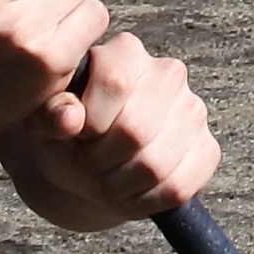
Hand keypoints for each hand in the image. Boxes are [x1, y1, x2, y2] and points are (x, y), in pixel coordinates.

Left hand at [6, 28, 220, 234]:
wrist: (93, 169)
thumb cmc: (69, 137)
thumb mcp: (46, 124)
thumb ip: (49, 115)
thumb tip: (69, 117)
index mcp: (126, 53)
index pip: (115, 81)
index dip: (89, 122)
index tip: (77, 134)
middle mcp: (169, 73)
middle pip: (135, 129)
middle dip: (102, 159)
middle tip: (90, 162)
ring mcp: (193, 110)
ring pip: (156, 164)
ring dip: (122, 184)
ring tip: (108, 175)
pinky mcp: (207, 149)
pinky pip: (179, 186)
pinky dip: (148, 200)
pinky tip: (133, 188)